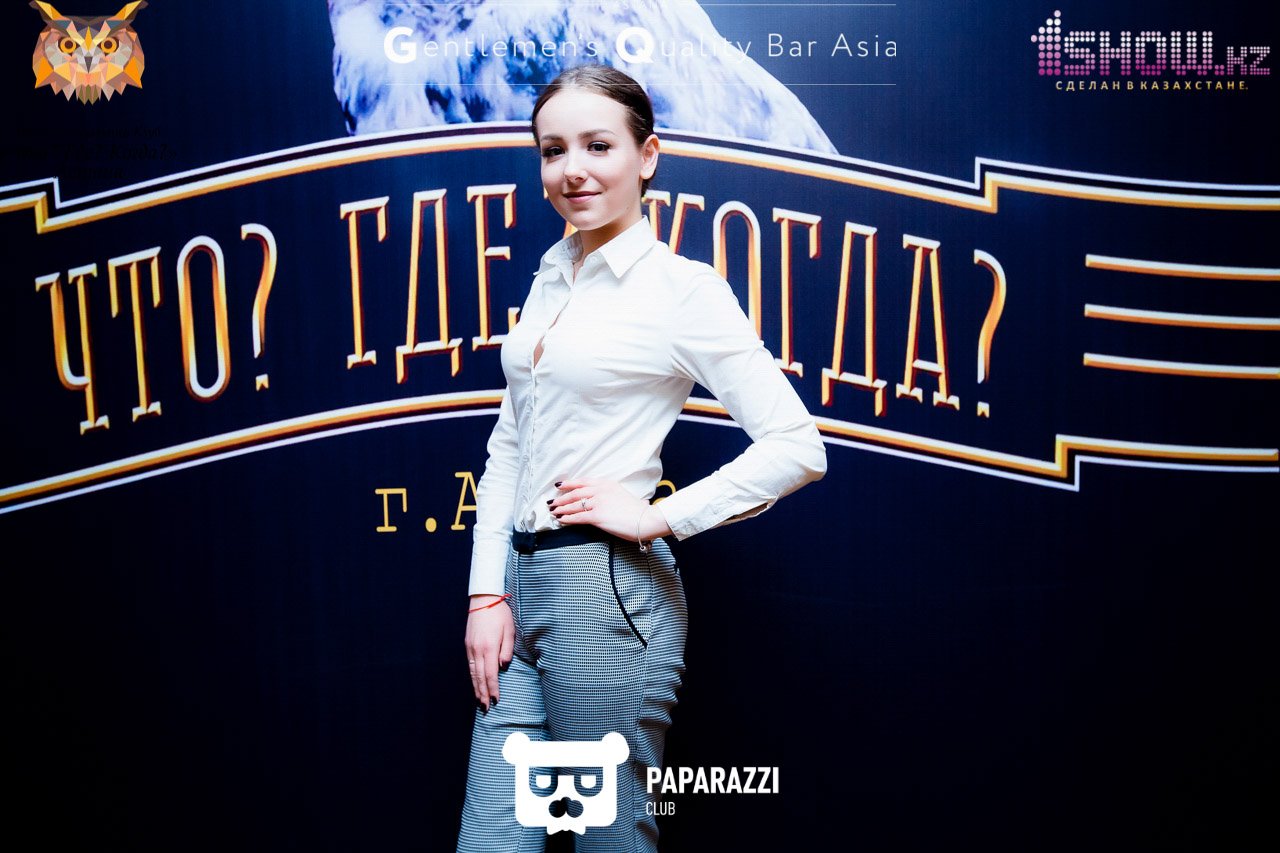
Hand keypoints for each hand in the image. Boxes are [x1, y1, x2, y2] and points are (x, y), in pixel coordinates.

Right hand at [465, 594, 512, 711]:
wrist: (483, 600)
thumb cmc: (500, 614)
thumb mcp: (510, 630)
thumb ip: (507, 649)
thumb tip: (502, 666)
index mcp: (489, 647)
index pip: (491, 674)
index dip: (493, 688)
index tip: (496, 700)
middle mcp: (477, 650)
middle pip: (480, 677)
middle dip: (483, 693)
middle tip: (485, 708)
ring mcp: (470, 648)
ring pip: (472, 673)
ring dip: (476, 688)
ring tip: (479, 700)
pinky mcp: (467, 645)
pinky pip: (470, 665)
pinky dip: (472, 677)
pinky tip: (475, 683)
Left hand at [549, 478, 672, 541]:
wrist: (646, 519)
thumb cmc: (638, 511)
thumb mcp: (623, 494)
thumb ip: (612, 494)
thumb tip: (607, 501)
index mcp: (607, 484)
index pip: (583, 481)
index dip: (569, 484)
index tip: (559, 486)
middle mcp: (600, 490)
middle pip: (575, 493)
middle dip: (561, 498)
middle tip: (552, 502)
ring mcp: (598, 502)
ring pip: (574, 505)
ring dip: (561, 509)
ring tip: (554, 512)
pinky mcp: (597, 515)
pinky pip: (578, 517)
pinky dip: (567, 518)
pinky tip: (561, 520)